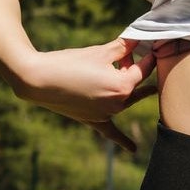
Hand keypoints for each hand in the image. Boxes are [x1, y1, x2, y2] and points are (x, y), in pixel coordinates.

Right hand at [19, 38, 156, 152]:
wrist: (39, 80)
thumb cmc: (69, 63)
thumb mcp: (99, 52)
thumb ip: (122, 47)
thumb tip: (137, 40)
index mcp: (123, 86)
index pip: (144, 69)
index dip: (147, 55)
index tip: (150, 45)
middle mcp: (118, 104)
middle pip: (135, 84)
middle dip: (135, 67)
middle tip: (131, 53)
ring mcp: (107, 115)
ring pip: (126, 99)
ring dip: (127, 86)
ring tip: (124, 70)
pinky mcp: (94, 120)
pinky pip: (111, 131)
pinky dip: (123, 140)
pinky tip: (133, 150)